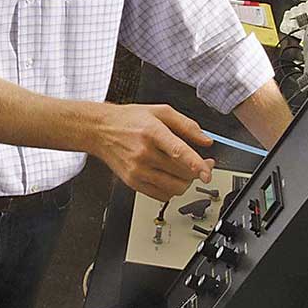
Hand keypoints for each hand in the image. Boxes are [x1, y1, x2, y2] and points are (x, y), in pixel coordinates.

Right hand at [91, 104, 214, 201]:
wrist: (101, 131)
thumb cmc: (129, 120)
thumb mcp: (161, 111)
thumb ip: (187, 125)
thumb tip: (206, 141)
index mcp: (152, 132)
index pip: (178, 152)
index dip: (195, 164)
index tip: (207, 172)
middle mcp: (144, 153)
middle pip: (181, 172)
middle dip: (198, 171)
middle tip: (205, 165)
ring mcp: (137, 170)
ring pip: (174, 187)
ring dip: (187, 182)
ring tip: (186, 172)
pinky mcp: (133, 182)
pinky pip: (161, 195)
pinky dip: (172, 190)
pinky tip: (171, 178)